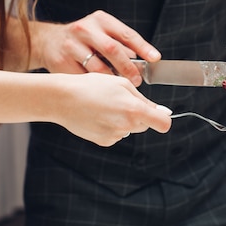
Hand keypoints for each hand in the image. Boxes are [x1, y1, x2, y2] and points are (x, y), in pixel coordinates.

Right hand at [34, 10, 160, 85]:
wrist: (47, 41)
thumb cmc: (83, 39)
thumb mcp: (102, 32)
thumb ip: (121, 43)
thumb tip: (142, 60)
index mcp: (101, 21)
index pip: (126, 33)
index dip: (142, 47)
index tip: (154, 59)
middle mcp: (85, 29)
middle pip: (112, 49)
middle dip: (128, 67)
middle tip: (137, 80)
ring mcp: (71, 45)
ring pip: (97, 67)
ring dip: (112, 80)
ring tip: (119, 88)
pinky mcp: (61, 61)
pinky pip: (83, 78)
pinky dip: (95, 86)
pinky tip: (100, 91)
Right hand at [52, 72, 171, 145]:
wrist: (63, 98)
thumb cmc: (91, 86)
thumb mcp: (121, 83)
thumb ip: (144, 99)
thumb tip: (162, 111)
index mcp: (134, 109)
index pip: (163, 123)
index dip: (163, 118)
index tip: (160, 113)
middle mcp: (126, 126)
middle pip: (145, 125)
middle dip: (140, 114)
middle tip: (121, 100)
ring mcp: (114, 135)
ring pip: (129, 129)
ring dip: (124, 119)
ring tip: (105, 105)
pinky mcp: (103, 141)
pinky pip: (116, 134)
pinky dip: (111, 126)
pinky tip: (98, 114)